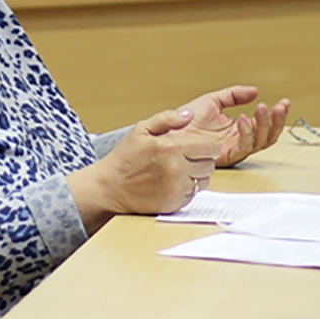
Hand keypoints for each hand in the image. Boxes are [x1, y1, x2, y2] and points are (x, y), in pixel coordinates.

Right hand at [67, 109, 218, 232]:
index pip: (210, 148)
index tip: (200, 147)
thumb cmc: (124, 158)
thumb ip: (167, 119)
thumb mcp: (141, 130)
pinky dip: (186, 189)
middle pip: (209, 165)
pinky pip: (192, 195)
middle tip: (187, 159)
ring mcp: (175, 188)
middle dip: (202, 160)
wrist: (109, 188)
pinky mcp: (173, 203)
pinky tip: (172, 183)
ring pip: (203, 181)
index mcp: (171, 148)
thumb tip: (188, 115)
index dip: (207, 146)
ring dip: (196, 176)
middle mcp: (177, 169)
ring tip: (179, 171)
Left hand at [177, 86, 289, 167]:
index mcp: (238, 129)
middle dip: (277, 122)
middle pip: (267, 137)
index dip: (276, 115)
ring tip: (262, 108)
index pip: (264, 124)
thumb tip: (255, 91)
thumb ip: (234, 95)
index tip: (284, 102)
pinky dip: (247, 133)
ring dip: (264, 125)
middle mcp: (238, 141)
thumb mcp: (214, 100)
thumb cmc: (186, 118)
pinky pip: (242, 148)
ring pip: (259, 143)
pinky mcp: (223, 156)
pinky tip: (244, 119)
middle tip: (280, 107)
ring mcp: (232, 150)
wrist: (168, 129)